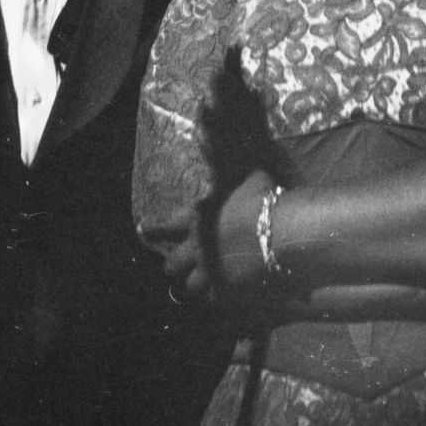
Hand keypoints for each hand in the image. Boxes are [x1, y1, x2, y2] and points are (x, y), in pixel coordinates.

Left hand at [137, 171, 275, 300]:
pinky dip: (215, 297)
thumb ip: (221, 159)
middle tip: (173, 264)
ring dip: (191, 284)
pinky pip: (213, 300)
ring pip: (188, 287)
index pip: (164, 226)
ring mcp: (210, 272)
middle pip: (171, 264)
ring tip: (193, 285)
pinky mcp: (226, 291)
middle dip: (173, 263)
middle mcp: (197, 248)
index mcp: (196, 218)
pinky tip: (220, 296)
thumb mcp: (240, 174)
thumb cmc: (262, 197)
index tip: (142, 228)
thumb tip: (206, 125)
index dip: (152, 228)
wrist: (283, 231)